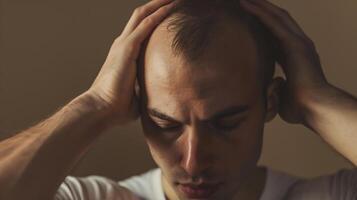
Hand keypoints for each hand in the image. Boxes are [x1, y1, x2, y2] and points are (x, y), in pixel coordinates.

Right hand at [84, 0, 176, 125]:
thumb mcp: (138, 93)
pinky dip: (159, 14)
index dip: (154, 18)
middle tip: (174, 0)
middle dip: (157, 5)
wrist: (101, 109)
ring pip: (143, 15)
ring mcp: (124, 44)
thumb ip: (147, 87)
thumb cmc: (117, 106)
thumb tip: (160, 94)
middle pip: (141, 16)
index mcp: (124, 53)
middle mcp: (123, 44)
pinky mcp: (127, 48)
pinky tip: (171, 6)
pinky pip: (146, 25)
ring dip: (159, 4)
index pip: (140, 29)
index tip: (169, 13)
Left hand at [240, 0, 328, 123]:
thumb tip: (270, 87)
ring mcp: (298, 43)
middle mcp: (298, 46)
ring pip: (276, 17)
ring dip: (260, 6)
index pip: (275, 36)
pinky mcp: (295, 44)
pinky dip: (260, 12)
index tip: (248, 21)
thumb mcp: (282, 94)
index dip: (262, 27)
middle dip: (262, 10)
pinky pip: (274, 23)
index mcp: (294, 57)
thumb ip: (276, 88)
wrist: (315, 108)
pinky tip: (248, 5)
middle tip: (245, 2)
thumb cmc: (300, 107)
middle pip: (277, 21)